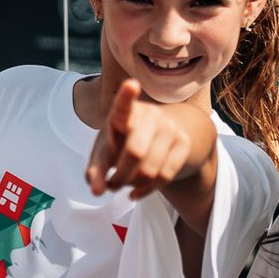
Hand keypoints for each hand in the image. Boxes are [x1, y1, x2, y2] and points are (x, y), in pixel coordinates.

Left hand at [86, 79, 195, 200]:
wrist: (158, 135)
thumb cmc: (121, 142)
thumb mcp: (104, 152)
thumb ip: (95, 170)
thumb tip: (96, 191)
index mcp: (123, 112)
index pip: (124, 104)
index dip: (127, 95)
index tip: (131, 84)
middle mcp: (149, 115)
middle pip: (135, 153)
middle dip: (120, 176)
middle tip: (112, 184)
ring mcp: (169, 127)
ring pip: (151, 169)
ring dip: (132, 184)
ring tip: (123, 184)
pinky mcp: (183, 143)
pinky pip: (165, 176)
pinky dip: (146, 190)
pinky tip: (135, 193)